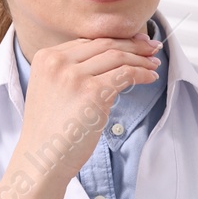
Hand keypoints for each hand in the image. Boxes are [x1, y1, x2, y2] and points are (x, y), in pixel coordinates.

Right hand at [14, 34, 161, 187]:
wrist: (42, 159)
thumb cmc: (52, 131)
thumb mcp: (53, 89)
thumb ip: (73, 71)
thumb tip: (111, 57)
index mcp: (45, 57)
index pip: (89, 41)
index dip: (116, 40)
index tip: (135, 42)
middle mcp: (58, 61)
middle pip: (105, 44)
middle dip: (133, 44)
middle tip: (152, 47)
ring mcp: (74, 76)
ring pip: (118, 57)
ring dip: (141, 59)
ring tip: (155, 63)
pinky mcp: (92, 92)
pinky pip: (126, 74)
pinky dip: (143, 73)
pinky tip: (152, 77)